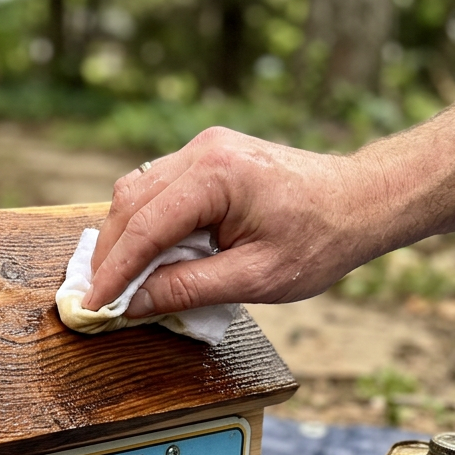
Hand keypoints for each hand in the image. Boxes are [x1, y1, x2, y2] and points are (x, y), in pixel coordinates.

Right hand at [83, 127, 384, 314]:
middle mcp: (204, 151)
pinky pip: (158, 189)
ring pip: (137, 192)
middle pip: (130, 202)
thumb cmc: (320, 239)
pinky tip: (148, 256)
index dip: (113, 271)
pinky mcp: (207, 158)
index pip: (145, 227)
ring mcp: (204, 149)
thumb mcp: (255, 278)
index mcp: (217, 175)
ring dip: (124, 237)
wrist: (362, 201)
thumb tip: (134, 304)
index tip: (93, 305)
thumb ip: (188, 289)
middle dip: (110, 253)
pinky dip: (145, 224)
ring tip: (121, 281)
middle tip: (100, 297)